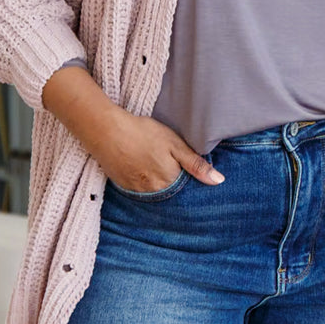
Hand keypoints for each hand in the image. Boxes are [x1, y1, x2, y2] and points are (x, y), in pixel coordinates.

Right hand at [95, 111, 223, 192]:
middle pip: (171, 192)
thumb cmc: (143, 133)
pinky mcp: (123, 186)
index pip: (187, 189)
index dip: (188, 178)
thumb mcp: (175, 144)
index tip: (186, 169)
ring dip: (158, 182)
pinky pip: (140, 189)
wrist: (106, 131)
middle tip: (165, 161)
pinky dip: (143, 181)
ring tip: (152, 162)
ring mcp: (137, 191)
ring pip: (155, 191)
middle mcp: (154, 192)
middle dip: (174, 181)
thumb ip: (196, 164)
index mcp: (170, 182)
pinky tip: (140, 166)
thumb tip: (218, 181)